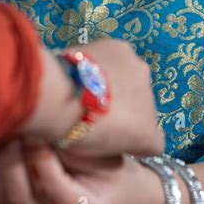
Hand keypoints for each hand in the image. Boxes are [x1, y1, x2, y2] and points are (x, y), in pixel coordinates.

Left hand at [0, 138, 165, 203]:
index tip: (30, 122)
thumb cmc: (116, 173)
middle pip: (19, 198)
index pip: (49, 187)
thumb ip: (72, 145)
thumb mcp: (106, 155)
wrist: (121, 203)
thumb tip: (38, 122)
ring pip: (3, 198)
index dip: (35, 153)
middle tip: (8, 121)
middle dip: (8, 155)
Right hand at [20, 38, 164, 157]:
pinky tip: (113, 152)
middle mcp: (141, 71)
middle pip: (132, 94)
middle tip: (90, 118)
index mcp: (120, 51)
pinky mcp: (148, 133)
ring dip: (123, 125)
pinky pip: (148, 144)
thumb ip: (77, 73)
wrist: (61, 98)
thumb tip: (67, 87)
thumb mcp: (67, 65)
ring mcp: (148, 102)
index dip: (100, 91)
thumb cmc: (54, 79)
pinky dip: (134, 149)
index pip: (116, 74)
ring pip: (140, 118)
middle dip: (116, 106)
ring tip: (97, 136)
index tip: (85, 100)